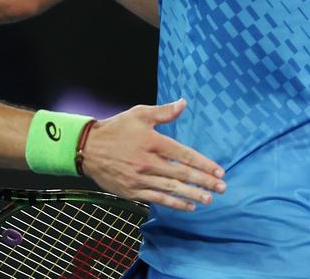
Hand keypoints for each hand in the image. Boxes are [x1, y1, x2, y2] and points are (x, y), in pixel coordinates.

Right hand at [81, 99, 225, 210]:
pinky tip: (188, 206)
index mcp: (152, 141)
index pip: (183, 154)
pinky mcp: (132, 191)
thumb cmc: (116, 129)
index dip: (203, 164)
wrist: (87, 148)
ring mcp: (140, 178)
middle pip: (181, 174)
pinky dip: (174, 203)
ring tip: (209, 199)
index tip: (219, 171)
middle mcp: (147, 161)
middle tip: (222, 188)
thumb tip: (183, 103)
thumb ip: (163, 112)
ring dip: (193, 195)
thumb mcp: (138, 114)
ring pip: (172, 189)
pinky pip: (158, 199)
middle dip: (204, 182)